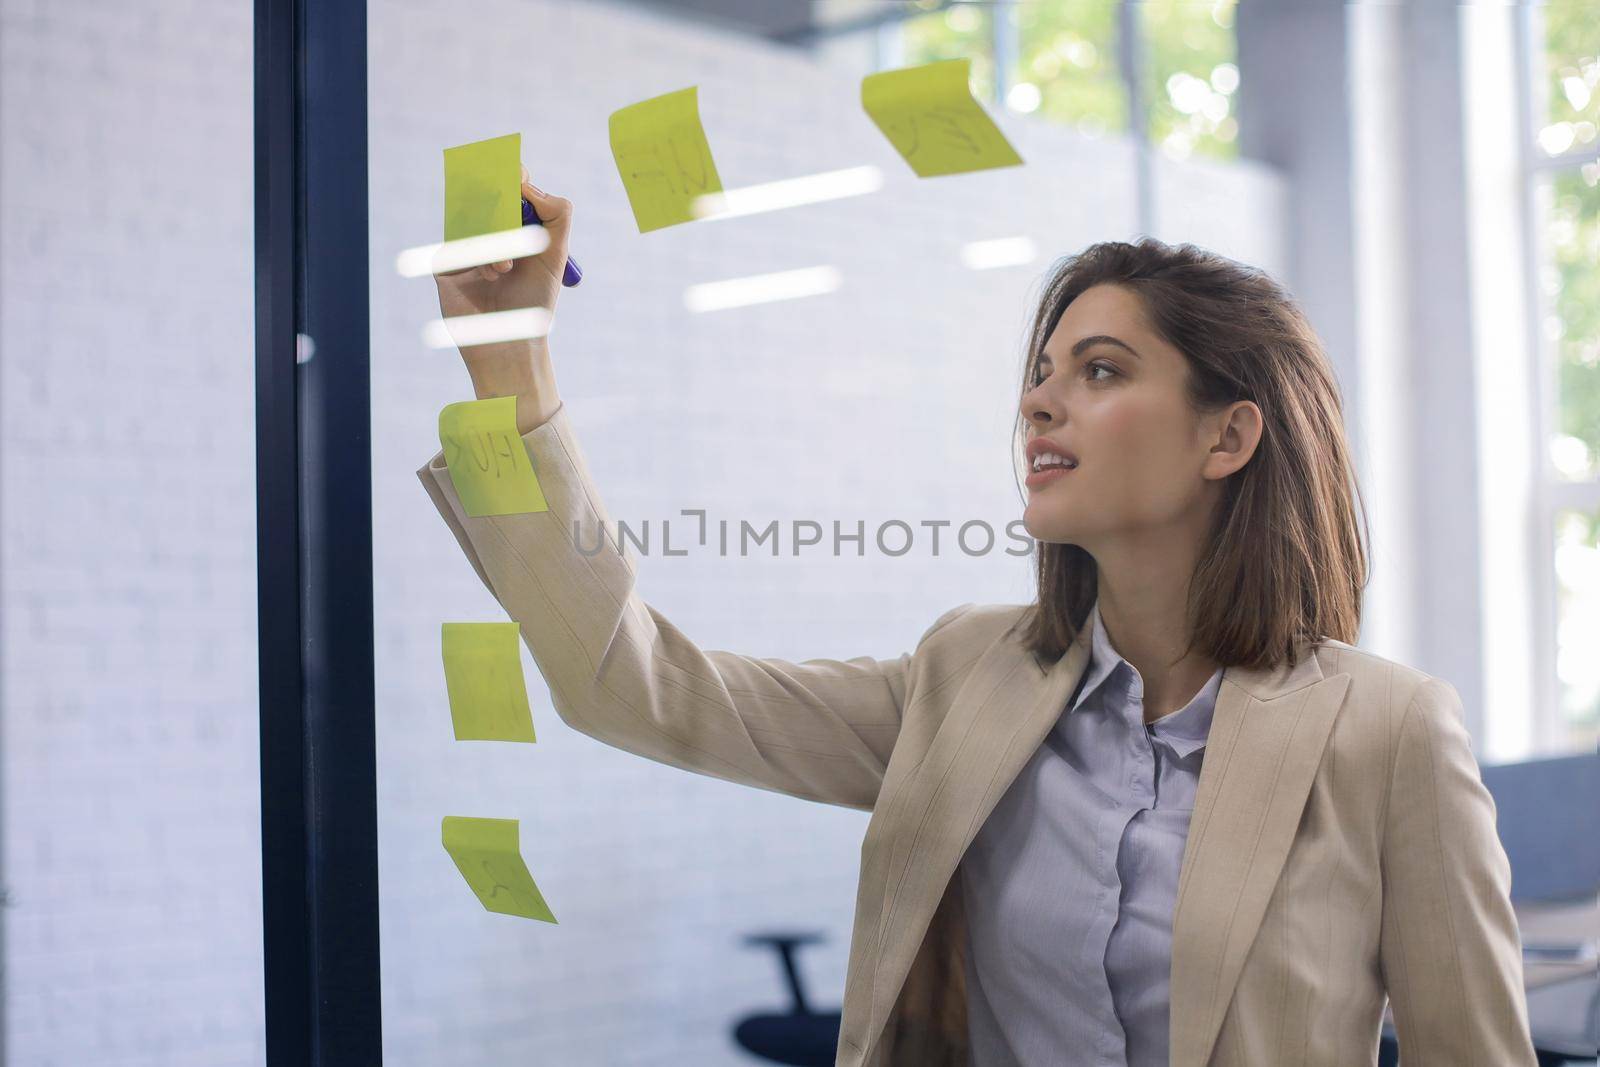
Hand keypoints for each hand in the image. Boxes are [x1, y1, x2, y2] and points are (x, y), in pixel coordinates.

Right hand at [432, 164, 573, 330]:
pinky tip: (491, 276)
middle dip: (500, 210)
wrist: (514, 341)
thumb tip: (527, 183)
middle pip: (482, 195)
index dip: (510, 175)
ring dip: (491, 238)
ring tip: (506, 267)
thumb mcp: (556, 254)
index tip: (519, 178)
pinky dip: (476, 256)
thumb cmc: (535, 301)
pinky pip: (454, 244)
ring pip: (468, 219)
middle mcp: (486, 231)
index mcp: (512, 225)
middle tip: (512, 228)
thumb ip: (556, 214)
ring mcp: (464, 247)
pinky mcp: (446, 266)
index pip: (506, 185)